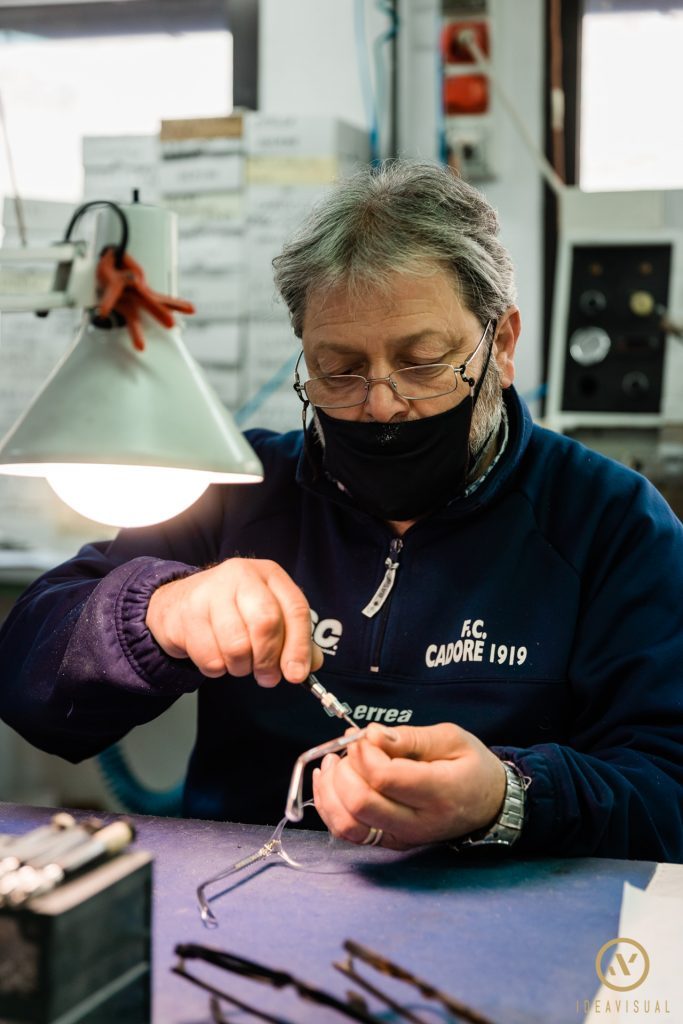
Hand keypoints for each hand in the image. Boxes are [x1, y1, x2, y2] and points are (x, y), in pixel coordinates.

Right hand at [145, 558, 322, 684]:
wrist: (178, 603)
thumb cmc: (232, 611)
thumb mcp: (267, 616)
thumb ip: (294, 639)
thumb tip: (310, 665)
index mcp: (269, 574)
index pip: (295, 609)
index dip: (299, 646)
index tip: (297, 675)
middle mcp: (242, 575)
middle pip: (266, 623)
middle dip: (269, 659)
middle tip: (267, 677)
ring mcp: (211, 591)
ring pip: (237, 645)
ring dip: (241, 667)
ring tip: (238, 663)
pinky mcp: (187, 613)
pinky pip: (210, 658)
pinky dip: (217, 669)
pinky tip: (216, 657)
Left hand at [312, 722, 506, 849]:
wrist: (490, 804)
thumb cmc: (471, 766)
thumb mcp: (451, 738)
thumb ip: (410, 737)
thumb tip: (370, 735)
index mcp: (439, 793)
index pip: (384, 779)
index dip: (364, 753)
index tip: (364, 736)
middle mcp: (418, 823)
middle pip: (360, 803)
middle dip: (344, 770)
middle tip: (351, 748)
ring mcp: (402, 837)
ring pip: (347, 823)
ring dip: (330, 790)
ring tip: (334, 762)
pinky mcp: (389, 842)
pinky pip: (347, 832)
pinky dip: (329, 806)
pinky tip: (329, 781)